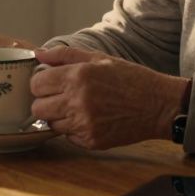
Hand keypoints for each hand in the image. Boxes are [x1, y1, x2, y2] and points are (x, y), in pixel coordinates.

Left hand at [30, 46, 188, 149]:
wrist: (158, 105)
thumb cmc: (130, 79)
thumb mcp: (99, 58)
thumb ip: (65, 55)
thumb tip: (38, 54)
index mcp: (77, 77)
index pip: (36, 84)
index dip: (41, 83)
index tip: (49, 82)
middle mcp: (77, 102)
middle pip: (37, 108)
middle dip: (45, 101)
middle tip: (60, 96)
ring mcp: (84, 124)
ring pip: (51, 124)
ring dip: (58, 116)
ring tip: (77, 107)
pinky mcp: (91, 141)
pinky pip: (68, 137)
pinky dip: (73, 129)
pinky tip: (89, 119)